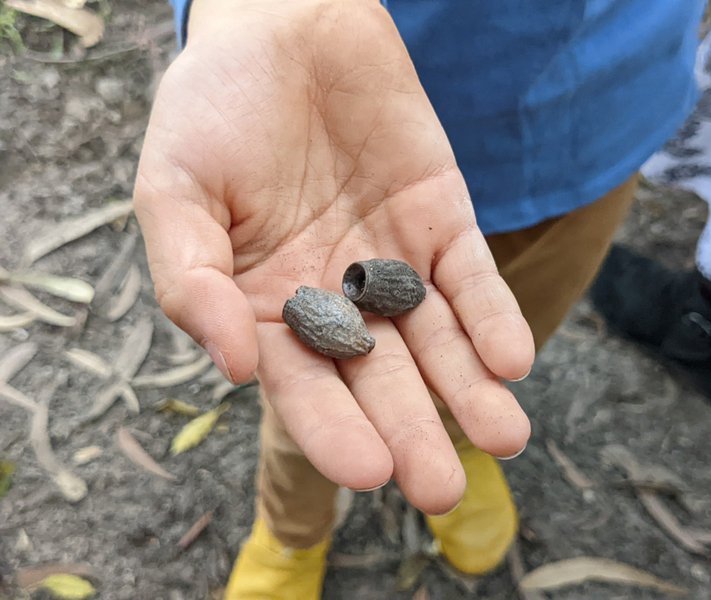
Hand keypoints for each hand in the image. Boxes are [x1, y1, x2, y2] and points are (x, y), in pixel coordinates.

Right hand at [133, 0, 533, 513]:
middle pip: (379, 376)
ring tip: (505, 438)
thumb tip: (236, 367)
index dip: (333, 428)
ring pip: (437, 339)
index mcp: (268, 305)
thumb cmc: (214, 107)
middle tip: (441, 488)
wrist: (283, 23)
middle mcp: (336, 294)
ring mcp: (393, 259)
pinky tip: (510, 359)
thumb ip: (189, 282)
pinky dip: (491, 315)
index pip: (304, 383)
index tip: (369, 470)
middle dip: (412, 429)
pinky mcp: (441, 218)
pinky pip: (470, 276)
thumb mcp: (174, 192)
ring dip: (470, 389)